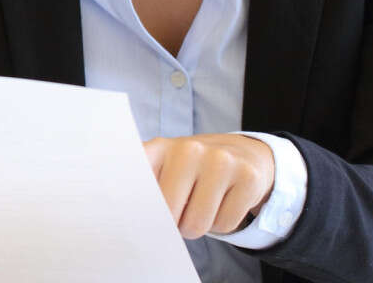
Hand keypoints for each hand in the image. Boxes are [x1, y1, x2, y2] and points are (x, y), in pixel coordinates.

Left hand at [142, 133, 275, 239]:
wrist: (241, 154)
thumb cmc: (192, 170)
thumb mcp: (163, 166)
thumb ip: (141, 185)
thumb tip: (124, 218)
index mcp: (160, 147)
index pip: (136, 181)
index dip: (134, 209)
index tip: (133, 221)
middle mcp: (189, 149)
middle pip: (169, 213)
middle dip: (173, 222)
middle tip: (180, 210)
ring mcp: (221, 160)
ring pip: (197, 224)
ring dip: (197, 225)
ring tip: (200, 204)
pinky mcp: (248, 177)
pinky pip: (225, 225)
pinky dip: (221, 223)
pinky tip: (223, 202)